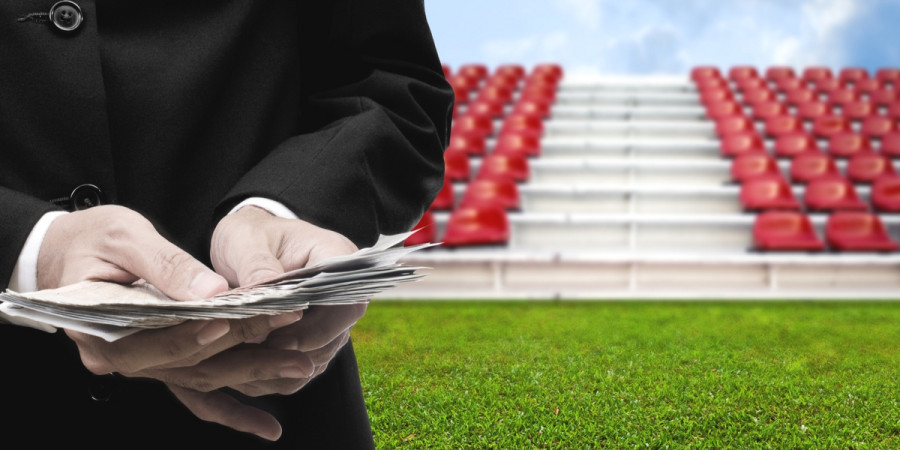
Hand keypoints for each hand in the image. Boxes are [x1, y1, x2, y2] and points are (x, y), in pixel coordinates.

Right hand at [38, 205, 308, 439]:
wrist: (65, 251)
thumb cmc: (92, 238)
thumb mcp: (125, 235)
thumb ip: (167, 264)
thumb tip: (213, 291)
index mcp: (102, 327)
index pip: (162, 337)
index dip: (206, 331)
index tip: (250, 318)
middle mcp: (122, 357)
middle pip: (190, 362)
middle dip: (245, 351)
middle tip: (294, 341)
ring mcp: (142, 364)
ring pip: (200, 378)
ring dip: (251, 375)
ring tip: (299, 366)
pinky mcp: (160, 362)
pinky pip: (196, 394)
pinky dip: (232, 410)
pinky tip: (266, 425)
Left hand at [197, 206, 364, 434]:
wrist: (247, 242)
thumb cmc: (250, 235)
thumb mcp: (245, 241)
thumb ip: (256, 265)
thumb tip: (267, 292)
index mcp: (336, 257)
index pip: (347, 301)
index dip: (318, 328)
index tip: (278, 338)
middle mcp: (341, 290)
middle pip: (336, 334)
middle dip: (297, 352)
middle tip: (255, 357)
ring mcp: (329, 315)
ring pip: (320, 355)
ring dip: (285, 367)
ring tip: (246, 366)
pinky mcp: (313, 335)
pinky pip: (303, 365)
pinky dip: (277, 374)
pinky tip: (248, 372)